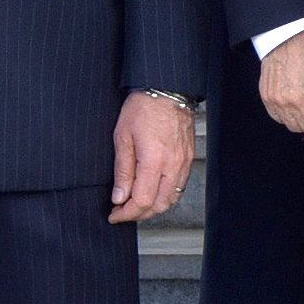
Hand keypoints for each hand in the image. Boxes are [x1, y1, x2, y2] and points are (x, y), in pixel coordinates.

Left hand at [110, 89, 196, 223]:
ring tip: (137, 204)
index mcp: (154, 160)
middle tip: (123, 212)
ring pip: (171, 199)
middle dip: (139, 214)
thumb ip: (122, 170)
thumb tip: (119, 197)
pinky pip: (179, 187)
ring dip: (153, 207)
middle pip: (158, 205)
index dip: (126, 213)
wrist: (167, 89)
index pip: (142, 201)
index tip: (115, 214)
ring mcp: (184, 163)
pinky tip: (154, 192)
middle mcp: (172, 165)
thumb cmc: (143, 108)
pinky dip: (166, 196)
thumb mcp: (123, 137)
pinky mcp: (189, 159)